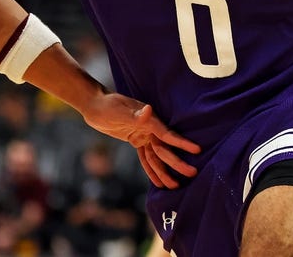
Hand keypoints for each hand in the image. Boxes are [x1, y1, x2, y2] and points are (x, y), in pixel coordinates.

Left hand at [83, 95, 199, 188]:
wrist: (95, 105)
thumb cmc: (107, 105)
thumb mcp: (119, 111)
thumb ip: (135, 114)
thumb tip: (149, 109)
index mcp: (149, 119)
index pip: (167, 134)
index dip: (181, 143)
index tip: (197, 150)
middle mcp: (149, 127)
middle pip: (164, 148)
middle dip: (177, 162)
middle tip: (191, 174)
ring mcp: (143, 134)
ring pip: (156, 156)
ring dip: (164, 171)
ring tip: (174, 186)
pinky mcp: (136, 139)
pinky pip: (146, 157)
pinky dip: (151, 169)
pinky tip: (158, 181)